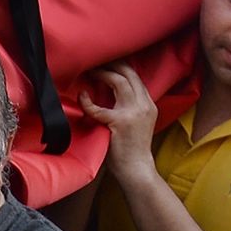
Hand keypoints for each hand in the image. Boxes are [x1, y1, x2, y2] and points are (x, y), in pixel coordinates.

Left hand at [78, 62, 158, 186]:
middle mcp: (144, 105)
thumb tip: (111, 94)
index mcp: (148, 105)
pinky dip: (88, 102)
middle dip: (113, 64)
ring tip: (91, 71)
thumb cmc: (132, 150)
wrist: (136, 169)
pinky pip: (99, 107)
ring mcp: (133, 113)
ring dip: (103, 74)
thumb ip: (129, 108)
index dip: (121, 67)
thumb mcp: (136, 123)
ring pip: (120, 81)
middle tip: (97, 61)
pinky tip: (82, 97)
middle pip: (130, 73)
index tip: (107, 62)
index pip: (137, 77)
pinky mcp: (120, 122)